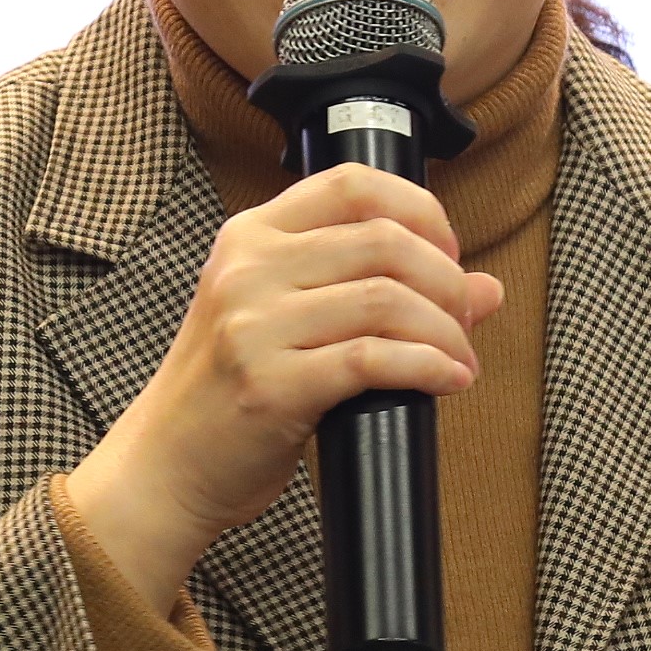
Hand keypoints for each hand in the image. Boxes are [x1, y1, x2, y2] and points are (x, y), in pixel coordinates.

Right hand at [74, 162, 503, 617]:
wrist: (165, 466)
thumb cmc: (231, 392)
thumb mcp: (288, 322)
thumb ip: (373, 290)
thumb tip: (485, 288)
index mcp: (250, 237)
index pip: (353, 184)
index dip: (421, 212)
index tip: (448, 255)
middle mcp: (248, 270)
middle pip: (384, 241)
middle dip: (446, 281)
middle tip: (464, 320)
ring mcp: (255, 327)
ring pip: (386, 300)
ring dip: (445, 331)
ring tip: (460, 360)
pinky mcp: (271, 385)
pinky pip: (373, 359)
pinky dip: (427, 367)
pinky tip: (447, 380)